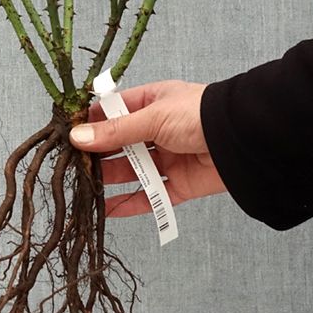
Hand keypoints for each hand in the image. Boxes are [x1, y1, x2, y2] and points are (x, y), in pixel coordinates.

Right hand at [69, 80, 225, 217]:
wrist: (244, 139)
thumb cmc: (199, 115)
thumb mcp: (152, 117)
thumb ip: (115, 132)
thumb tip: (77, 137)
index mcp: (152, 102)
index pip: (114, 112)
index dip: (91, 123)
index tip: (67, 135)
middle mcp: (159, 130)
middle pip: (121, 144)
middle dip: (98, 154)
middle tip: (72, 166)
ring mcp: (170, 158)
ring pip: (133, 171)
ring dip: (110, 180)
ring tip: (84, 188)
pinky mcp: (181, 185)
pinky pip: (152, 197)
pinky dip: (131, 204)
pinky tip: (107, 210)